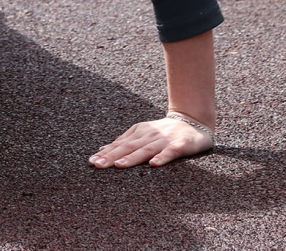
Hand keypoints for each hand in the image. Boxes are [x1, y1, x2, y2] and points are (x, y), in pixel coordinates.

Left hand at [88, 114, 214, 168]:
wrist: (193, 120)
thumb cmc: (165, 131)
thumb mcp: (142, 134)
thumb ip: (124, 142)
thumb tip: (101, 149)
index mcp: (139, 132)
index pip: (119, 144)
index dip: (105, 153)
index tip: (91, 161)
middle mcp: (149, 135)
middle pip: (128, 147)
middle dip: (111, 156)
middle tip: (97, 164)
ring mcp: (164, 140)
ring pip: (145, 150)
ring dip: (131, 157)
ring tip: (118, 165)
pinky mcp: (180, 145)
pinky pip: (170, 152)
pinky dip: (162, 157)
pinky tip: (153, 165)